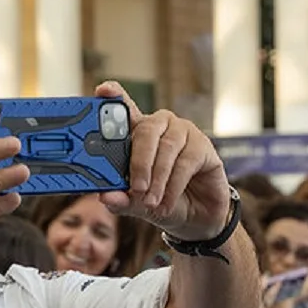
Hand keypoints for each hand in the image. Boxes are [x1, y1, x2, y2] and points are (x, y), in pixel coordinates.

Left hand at [94, 81, 231, 242]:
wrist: (194, 216)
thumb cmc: (159, 200)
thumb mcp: (136, 203)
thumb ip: (121, 199)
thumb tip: (105, 196)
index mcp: (136, 133)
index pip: (124, 110)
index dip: (115, 97)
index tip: (103, 90)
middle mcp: (159, 126)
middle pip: (146, 131)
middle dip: (139, 163)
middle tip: (136, 189)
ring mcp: (183, 132)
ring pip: (167, 148)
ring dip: (157, 179)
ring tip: (151, 202)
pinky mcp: (203, 145)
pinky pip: (186, 161)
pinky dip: (174, 186)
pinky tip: (166, 203)